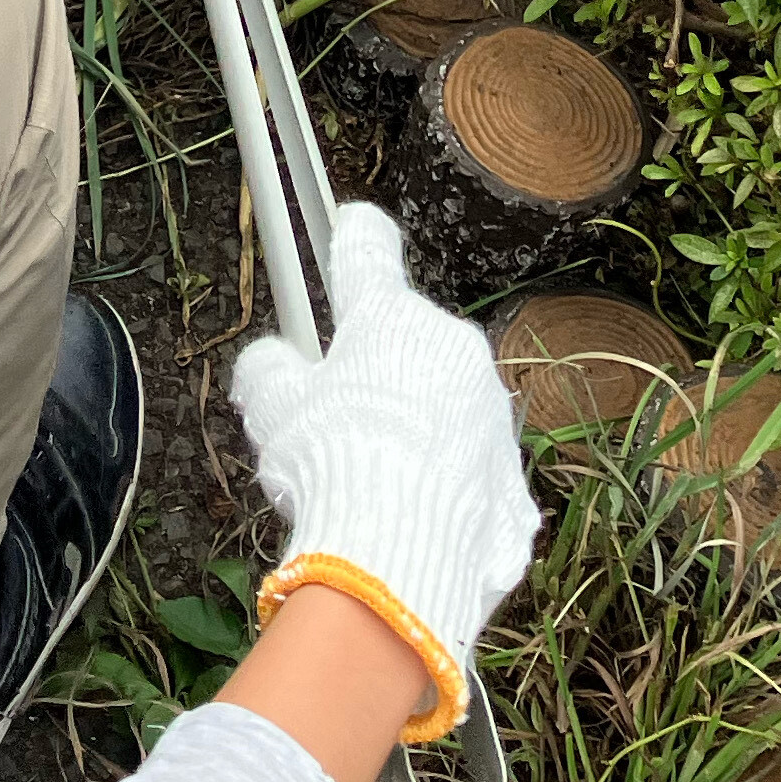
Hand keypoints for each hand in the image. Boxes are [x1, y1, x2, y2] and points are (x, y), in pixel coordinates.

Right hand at [230, 206, 537, 744]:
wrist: (400, 560)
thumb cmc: (330, 465)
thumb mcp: (270, 407)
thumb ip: (268, 368)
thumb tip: (274, 362)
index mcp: (390, 317)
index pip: (367, 251)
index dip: (351, 233)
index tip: (351, 222)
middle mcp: (452, 350)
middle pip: (408, 342)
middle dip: (377, 368)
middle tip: (336, 415)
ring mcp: (490, 415)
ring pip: (444, 405)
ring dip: (414, 427)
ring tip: (371, 481)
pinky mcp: (511, 479)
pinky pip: (467, 468)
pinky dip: (442, 484)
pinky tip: (407, 517)